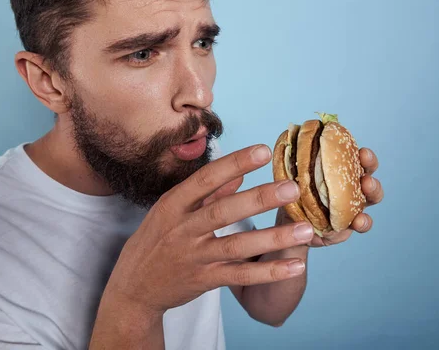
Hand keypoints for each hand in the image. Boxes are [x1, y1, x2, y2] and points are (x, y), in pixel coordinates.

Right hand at [103, 144, 314, 315]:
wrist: (133, 287)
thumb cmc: (156, 241)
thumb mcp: (171, 210)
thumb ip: (205, 193)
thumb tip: (239, 174)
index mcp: (173, 204)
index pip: (205, 179)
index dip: (234, 163)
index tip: (263, 151)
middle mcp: (182, 229)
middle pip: (223, 211)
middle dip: (259, 199)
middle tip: (292, 188)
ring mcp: (192, 257)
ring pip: (236, 246)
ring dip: (272, 238)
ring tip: (305, 230)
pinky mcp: (203, 281)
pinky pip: (240, 276)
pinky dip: (268, 272)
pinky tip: (295, 266)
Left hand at [276, 147, 383, 246]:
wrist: (286, 223)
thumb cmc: (294, 191)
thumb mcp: (292, 174)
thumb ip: (295, 158)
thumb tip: (288, 133)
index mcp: (342, 173)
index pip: (358, 162)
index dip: (364, 158)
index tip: (362, 152)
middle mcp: (351, 189)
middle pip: (369, 181)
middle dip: (371, 177)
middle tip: (366, 178)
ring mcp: (350, 210)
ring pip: (369, 201)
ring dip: (372, 195)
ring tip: (366, 194)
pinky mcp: (344, 228)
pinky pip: (357, 225)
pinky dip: (361, 222)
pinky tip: (358, 220)